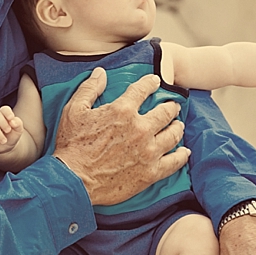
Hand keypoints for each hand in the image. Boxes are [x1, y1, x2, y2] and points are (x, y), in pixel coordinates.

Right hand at [0, 106, 24, 155]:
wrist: (6, 146)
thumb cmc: (12, 135)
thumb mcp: (18, 130)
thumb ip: (18, 123)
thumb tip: (13, 121)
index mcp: (4, 114)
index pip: (4, 109)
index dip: (7, 113)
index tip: (11, 119)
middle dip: (2, 123)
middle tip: (8, 131)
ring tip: (4, 141)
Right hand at [53, 69, 187, 206]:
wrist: (73, 181)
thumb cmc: (71, 146)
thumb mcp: (74, 111)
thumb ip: (89, 89)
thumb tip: (101, 73)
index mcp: (122, 111)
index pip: (143, 90)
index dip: (151, 83)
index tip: (156, 81)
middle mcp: (140, 129)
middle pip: (165, 112)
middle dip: (170, 106)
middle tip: (173, 106)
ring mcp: (148, 151)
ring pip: (173, 135)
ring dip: (178, 127)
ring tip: (178, 125)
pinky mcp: (150, 172)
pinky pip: (174, 162)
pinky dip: (181, 156)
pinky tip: (184, 152)